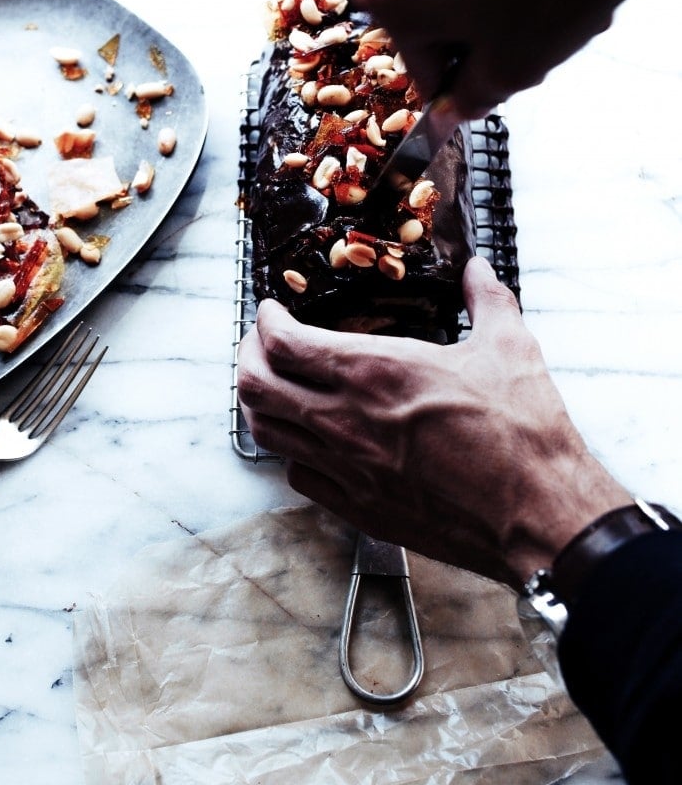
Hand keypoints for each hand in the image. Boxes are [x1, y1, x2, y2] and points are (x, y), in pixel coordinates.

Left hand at [237, 257, 629, 589]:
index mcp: (375, 371)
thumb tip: (479, 270)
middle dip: (247, 357)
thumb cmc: (522, 434)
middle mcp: (346, 420)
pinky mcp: (358, 508)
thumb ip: (487, 300)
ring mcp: (347, 469)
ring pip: (267, 433)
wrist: (535, 514)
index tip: (271, 312)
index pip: (283, 342)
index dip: (265, 322)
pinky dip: (293, 451)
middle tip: (260, 345)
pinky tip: (310, 441)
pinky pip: (300, 475)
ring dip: (259, 403)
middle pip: (255, 386)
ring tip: (271, 388)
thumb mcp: (510, 348)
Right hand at [356, 0, 674, 117]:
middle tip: (528, 41)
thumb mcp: (509, 70)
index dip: (461, 85)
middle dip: (481, 38)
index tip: (490, 83)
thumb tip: (460, 104)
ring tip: (547, 7)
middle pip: (436, 22)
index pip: (422, 71)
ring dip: (498, 6)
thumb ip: (472, 98)